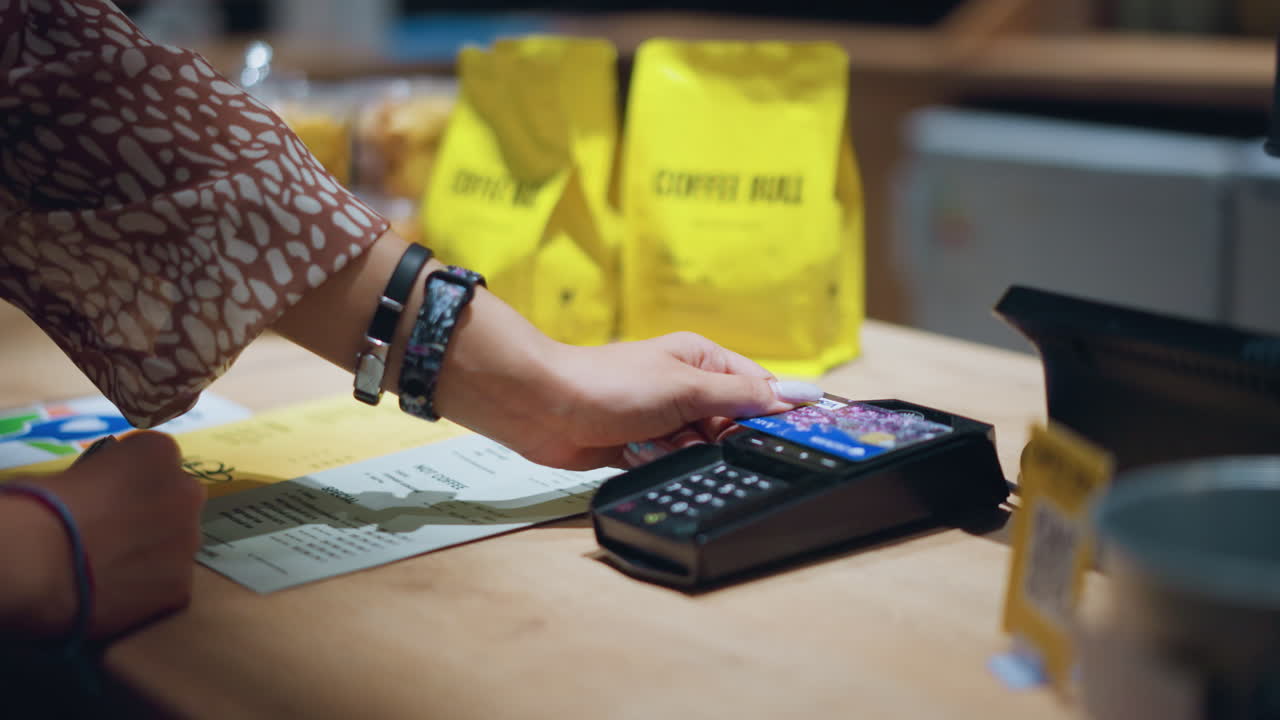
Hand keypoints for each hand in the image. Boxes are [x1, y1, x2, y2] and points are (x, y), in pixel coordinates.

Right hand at [0, 432, 204, 639]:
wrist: (40, 561)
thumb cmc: (44, 505)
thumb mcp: (73, 468)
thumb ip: (105, 475)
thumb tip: (99, 493)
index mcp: (158, 452)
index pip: (157, 460)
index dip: (131, 481)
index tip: (109, 496)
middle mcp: (187, 492)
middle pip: (176, 502)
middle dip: (151, 515)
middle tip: (113, 535)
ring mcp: (188, 541)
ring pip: (175, 546)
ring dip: (152, 553)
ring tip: (110, 568)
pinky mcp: (181, 585)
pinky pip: (167, 585)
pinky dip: (145, 589)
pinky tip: (113, 592)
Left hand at [437, 325, 822, 469]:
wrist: (543, 407)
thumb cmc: (610, 385)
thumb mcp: (687, 388)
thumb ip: (741, 397)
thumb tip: (795, 395)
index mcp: (702, 360)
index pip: (757, 387)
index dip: (773, 412)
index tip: (788, 435)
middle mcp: (685, 387)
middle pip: (730, 425)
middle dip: (716, 438)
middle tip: (692, 435)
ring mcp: (662, 418)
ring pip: (699, 449)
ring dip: (681, 452)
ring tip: (653, 439)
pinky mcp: (639, 445)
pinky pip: (668, 463)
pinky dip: (656, 462)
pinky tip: (634, 450)